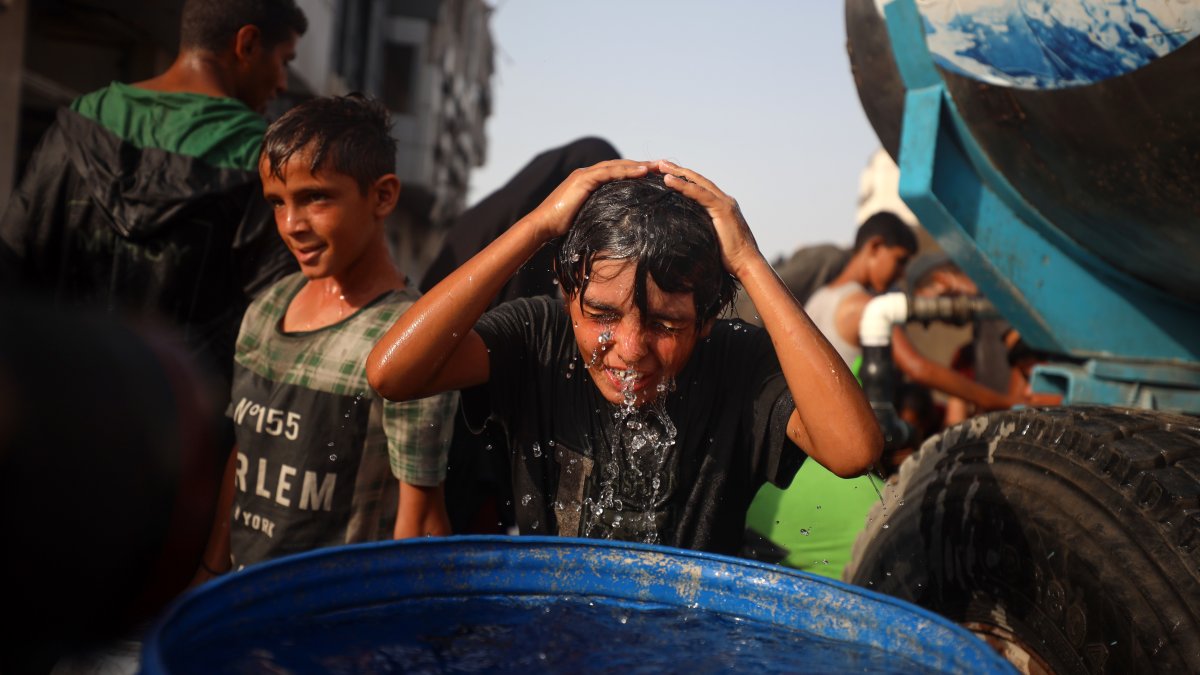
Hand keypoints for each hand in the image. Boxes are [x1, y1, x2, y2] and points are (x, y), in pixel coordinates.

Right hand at [523, 159, 649, 239]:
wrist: (543, 225)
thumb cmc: (561, 227)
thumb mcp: (586, 217)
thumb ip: (598, 213)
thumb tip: (615, 223)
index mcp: (588, 181)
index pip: (615, 173)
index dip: (634, 172)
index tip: (652, 174)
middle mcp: (586, 174)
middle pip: (619, 165)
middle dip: (641, 164)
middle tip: (662, 165)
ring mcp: (584, 175)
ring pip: (617, 166)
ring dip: (638, 165)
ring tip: (657, 166)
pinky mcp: (583, 180)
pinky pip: (609, 172)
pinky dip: (627, 170)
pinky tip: (642, 171)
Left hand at [659, 160, 762, 278]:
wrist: (746, 265)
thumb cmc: (728, 259)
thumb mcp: (709, 240)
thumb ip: (700, 231)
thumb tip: (684, 236)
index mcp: (721, 207)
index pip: (700, 188)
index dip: (684, 179)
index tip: (667, 173)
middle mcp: (724, 201)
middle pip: (698, 180)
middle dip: (679, 171)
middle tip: (661, 163)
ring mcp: (724, 203)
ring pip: (698, 182)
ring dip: (678, 173)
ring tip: (661, 167)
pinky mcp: (723, 209)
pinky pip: (700, 193)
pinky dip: (683, 185)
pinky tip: (668, 180)